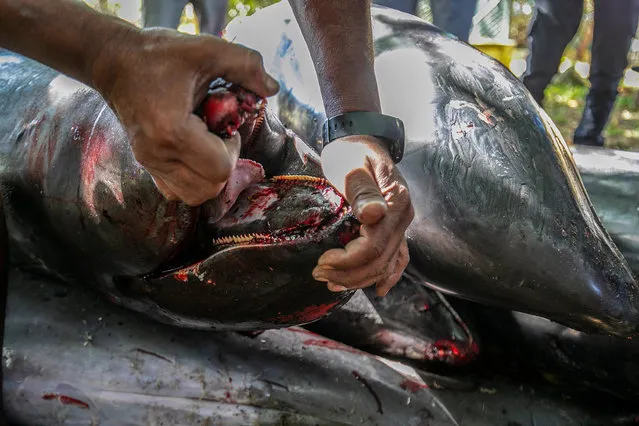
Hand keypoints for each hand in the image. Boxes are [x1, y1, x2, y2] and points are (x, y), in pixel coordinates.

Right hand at [91, 27, 279, 205]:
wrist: (114, 61)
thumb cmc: (158, 54)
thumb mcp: (207, 49)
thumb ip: (245, 64)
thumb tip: (272, 88)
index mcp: (172, 131)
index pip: (219, 169)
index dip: (233, 150)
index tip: (226, 127)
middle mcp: (157, 155)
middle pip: (209, 189)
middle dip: (224, 164)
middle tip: (219, 136)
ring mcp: (149, 163)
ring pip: (193, 196)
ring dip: (210, 175)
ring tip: (206, 145)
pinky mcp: (145, 165)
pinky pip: (176, 191)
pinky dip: (193, 178)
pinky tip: (193, 151)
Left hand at [312, 135, 413, 295]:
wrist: (362, 140)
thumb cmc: (353, 151)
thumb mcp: (353, 164)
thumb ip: (362, 190)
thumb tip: (373, 216)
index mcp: (396, 203)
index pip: (374, 246)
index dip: (348, 261)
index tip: (322, 262)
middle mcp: (403, 217)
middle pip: (380, 260)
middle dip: (348, 274)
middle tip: (319, 275)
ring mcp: (401, 224)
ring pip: (387, 264)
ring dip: (360, 279)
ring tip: (331, 283)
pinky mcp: (394, 227)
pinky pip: (397, 258)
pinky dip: (388, 276)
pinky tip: (377, 290)